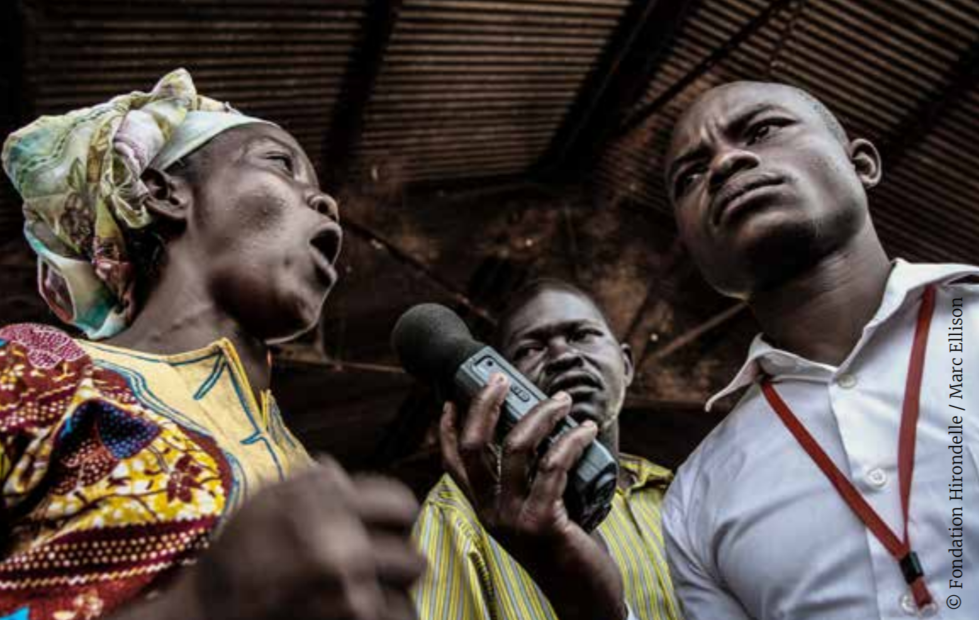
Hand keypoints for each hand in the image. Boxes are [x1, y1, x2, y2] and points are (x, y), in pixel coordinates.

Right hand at [160, 457, 424, 619]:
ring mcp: (348, 597)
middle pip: (412, 560)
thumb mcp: (267, 498)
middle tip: (378, 568)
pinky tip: (357, 610)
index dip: (396, 517)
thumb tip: (339, 472)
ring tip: (366, 594)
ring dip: (391, 599)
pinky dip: (380, 617)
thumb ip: (312, 483)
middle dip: (396, 565)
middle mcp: (344, 551)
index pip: (402, 506)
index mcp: (330, 508)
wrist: (208, 611)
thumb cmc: (236, 552)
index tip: (389, 526)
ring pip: (405, 601)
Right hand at [440, 373, 625, 619]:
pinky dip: (571, 441)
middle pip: (474, 446)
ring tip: (563, 401)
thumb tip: (545, 430)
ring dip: (542, 414)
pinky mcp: (541, 523)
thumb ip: (531, 481)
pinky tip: (585, 431)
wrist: (583, 599)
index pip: (452, 464)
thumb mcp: (536, 512)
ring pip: (516, 447)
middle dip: (485, 404)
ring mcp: (513, 519)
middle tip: (503, 378)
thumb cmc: (565, 549)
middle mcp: (490, 513)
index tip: (452, 399)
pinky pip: (553, 467)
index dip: (446, 429)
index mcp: (484, 508)